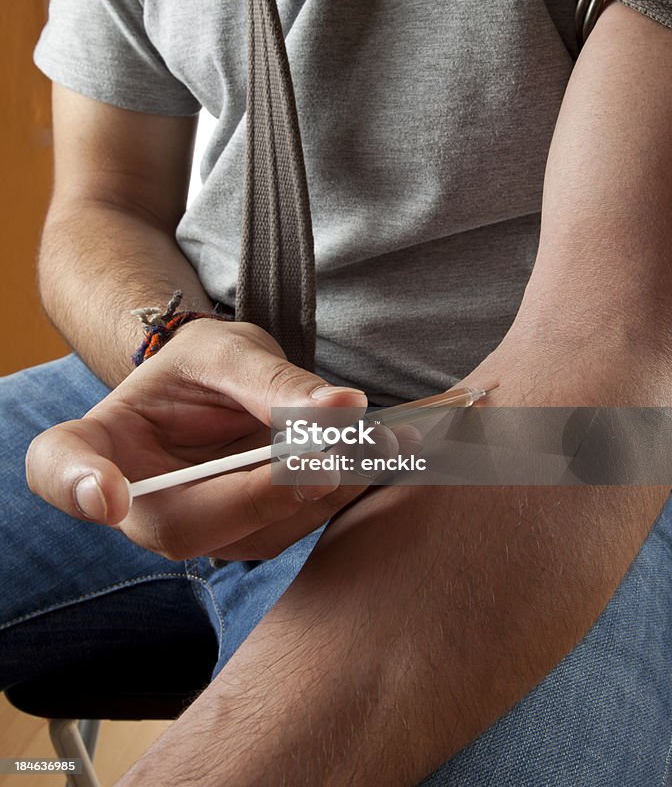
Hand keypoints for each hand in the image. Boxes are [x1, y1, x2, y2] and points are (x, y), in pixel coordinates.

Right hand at [26, 320, 406, 560]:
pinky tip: (394, 454)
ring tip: (391, 442)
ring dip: (329, 490)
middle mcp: (138, 504)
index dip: (80, 484)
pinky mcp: (252, 535)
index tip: (108, 494)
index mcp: (99, 444)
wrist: (218, 389)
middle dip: (268, 491)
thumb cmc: (205, 364)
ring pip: (257, 532)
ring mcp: (198, 529)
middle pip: (187, 524)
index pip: (63, 469)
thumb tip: (347, 409)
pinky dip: (348, 490)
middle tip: (335, 454)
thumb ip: (273, 382)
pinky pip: (297, 525)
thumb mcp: (228, 351)